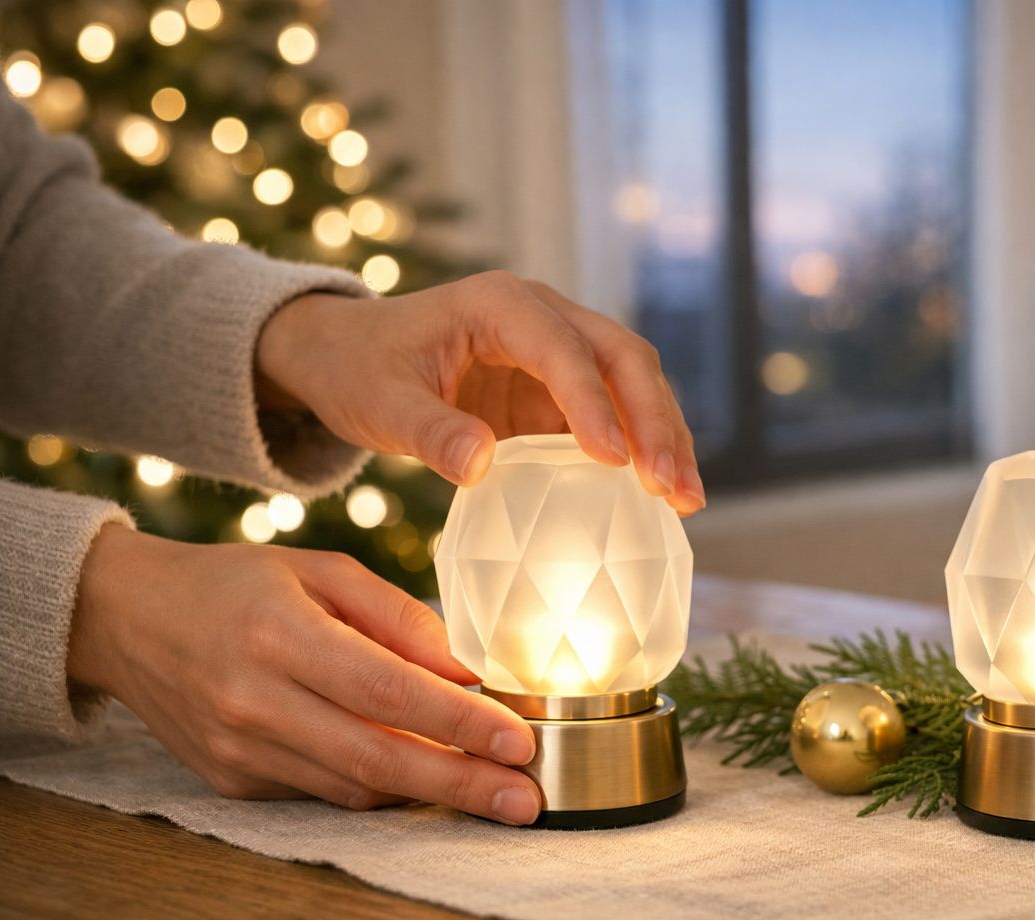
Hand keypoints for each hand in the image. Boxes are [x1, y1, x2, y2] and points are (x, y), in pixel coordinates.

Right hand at [67, 525, 542, 823]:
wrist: (127, 619)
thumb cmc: (238, 584)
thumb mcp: (321, 569)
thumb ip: (399, 618)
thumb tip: (472, 672)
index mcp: (280, 636)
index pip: (387, 692)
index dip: (458, 724)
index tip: (519, 743)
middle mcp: (254, 702)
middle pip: (377, 758)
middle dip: (461, 785)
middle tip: (527, 801)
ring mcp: (238, 751)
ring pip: (355, 787)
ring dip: (430, 794)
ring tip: (494, 792)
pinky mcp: (231, 783)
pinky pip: (326, 793)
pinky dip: (380, 787)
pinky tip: (424, 777)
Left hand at [255, 271, 704, 513]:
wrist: (350, 356)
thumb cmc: (361, 370)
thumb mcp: (378, 403)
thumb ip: (428, 432)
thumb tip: (481, 466)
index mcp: (500, 304)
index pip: (564, 349)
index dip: (593, 402)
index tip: (613, 462)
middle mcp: (544, 316)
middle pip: (622, 358)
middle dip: (653, 422)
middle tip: (670, 488)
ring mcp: (561, 351)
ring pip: (635, 383)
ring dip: (665, 439)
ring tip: (685, 501)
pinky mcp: (563, 390)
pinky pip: (619, 415)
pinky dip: (644, 452)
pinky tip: (663, 499)